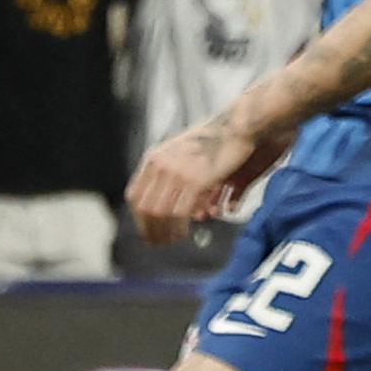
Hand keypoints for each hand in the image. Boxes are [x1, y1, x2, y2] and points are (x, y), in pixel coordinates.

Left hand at [126, 118, 281, 243]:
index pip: (135, 195)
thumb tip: (164, 195)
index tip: (146, 230)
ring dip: (164, 232)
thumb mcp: (181, 150)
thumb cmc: (213, 140)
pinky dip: (179, 227)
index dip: (139, 217)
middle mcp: (161, 165)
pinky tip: (184, 233)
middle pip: (145, 208)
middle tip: (157, 243)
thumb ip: (168, 169)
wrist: (235, 126)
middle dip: (149, 230)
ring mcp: (176, 172)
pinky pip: (179, 212)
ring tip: (172, 240)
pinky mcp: (194, 180)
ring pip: (160, 213)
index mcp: (155, 158)